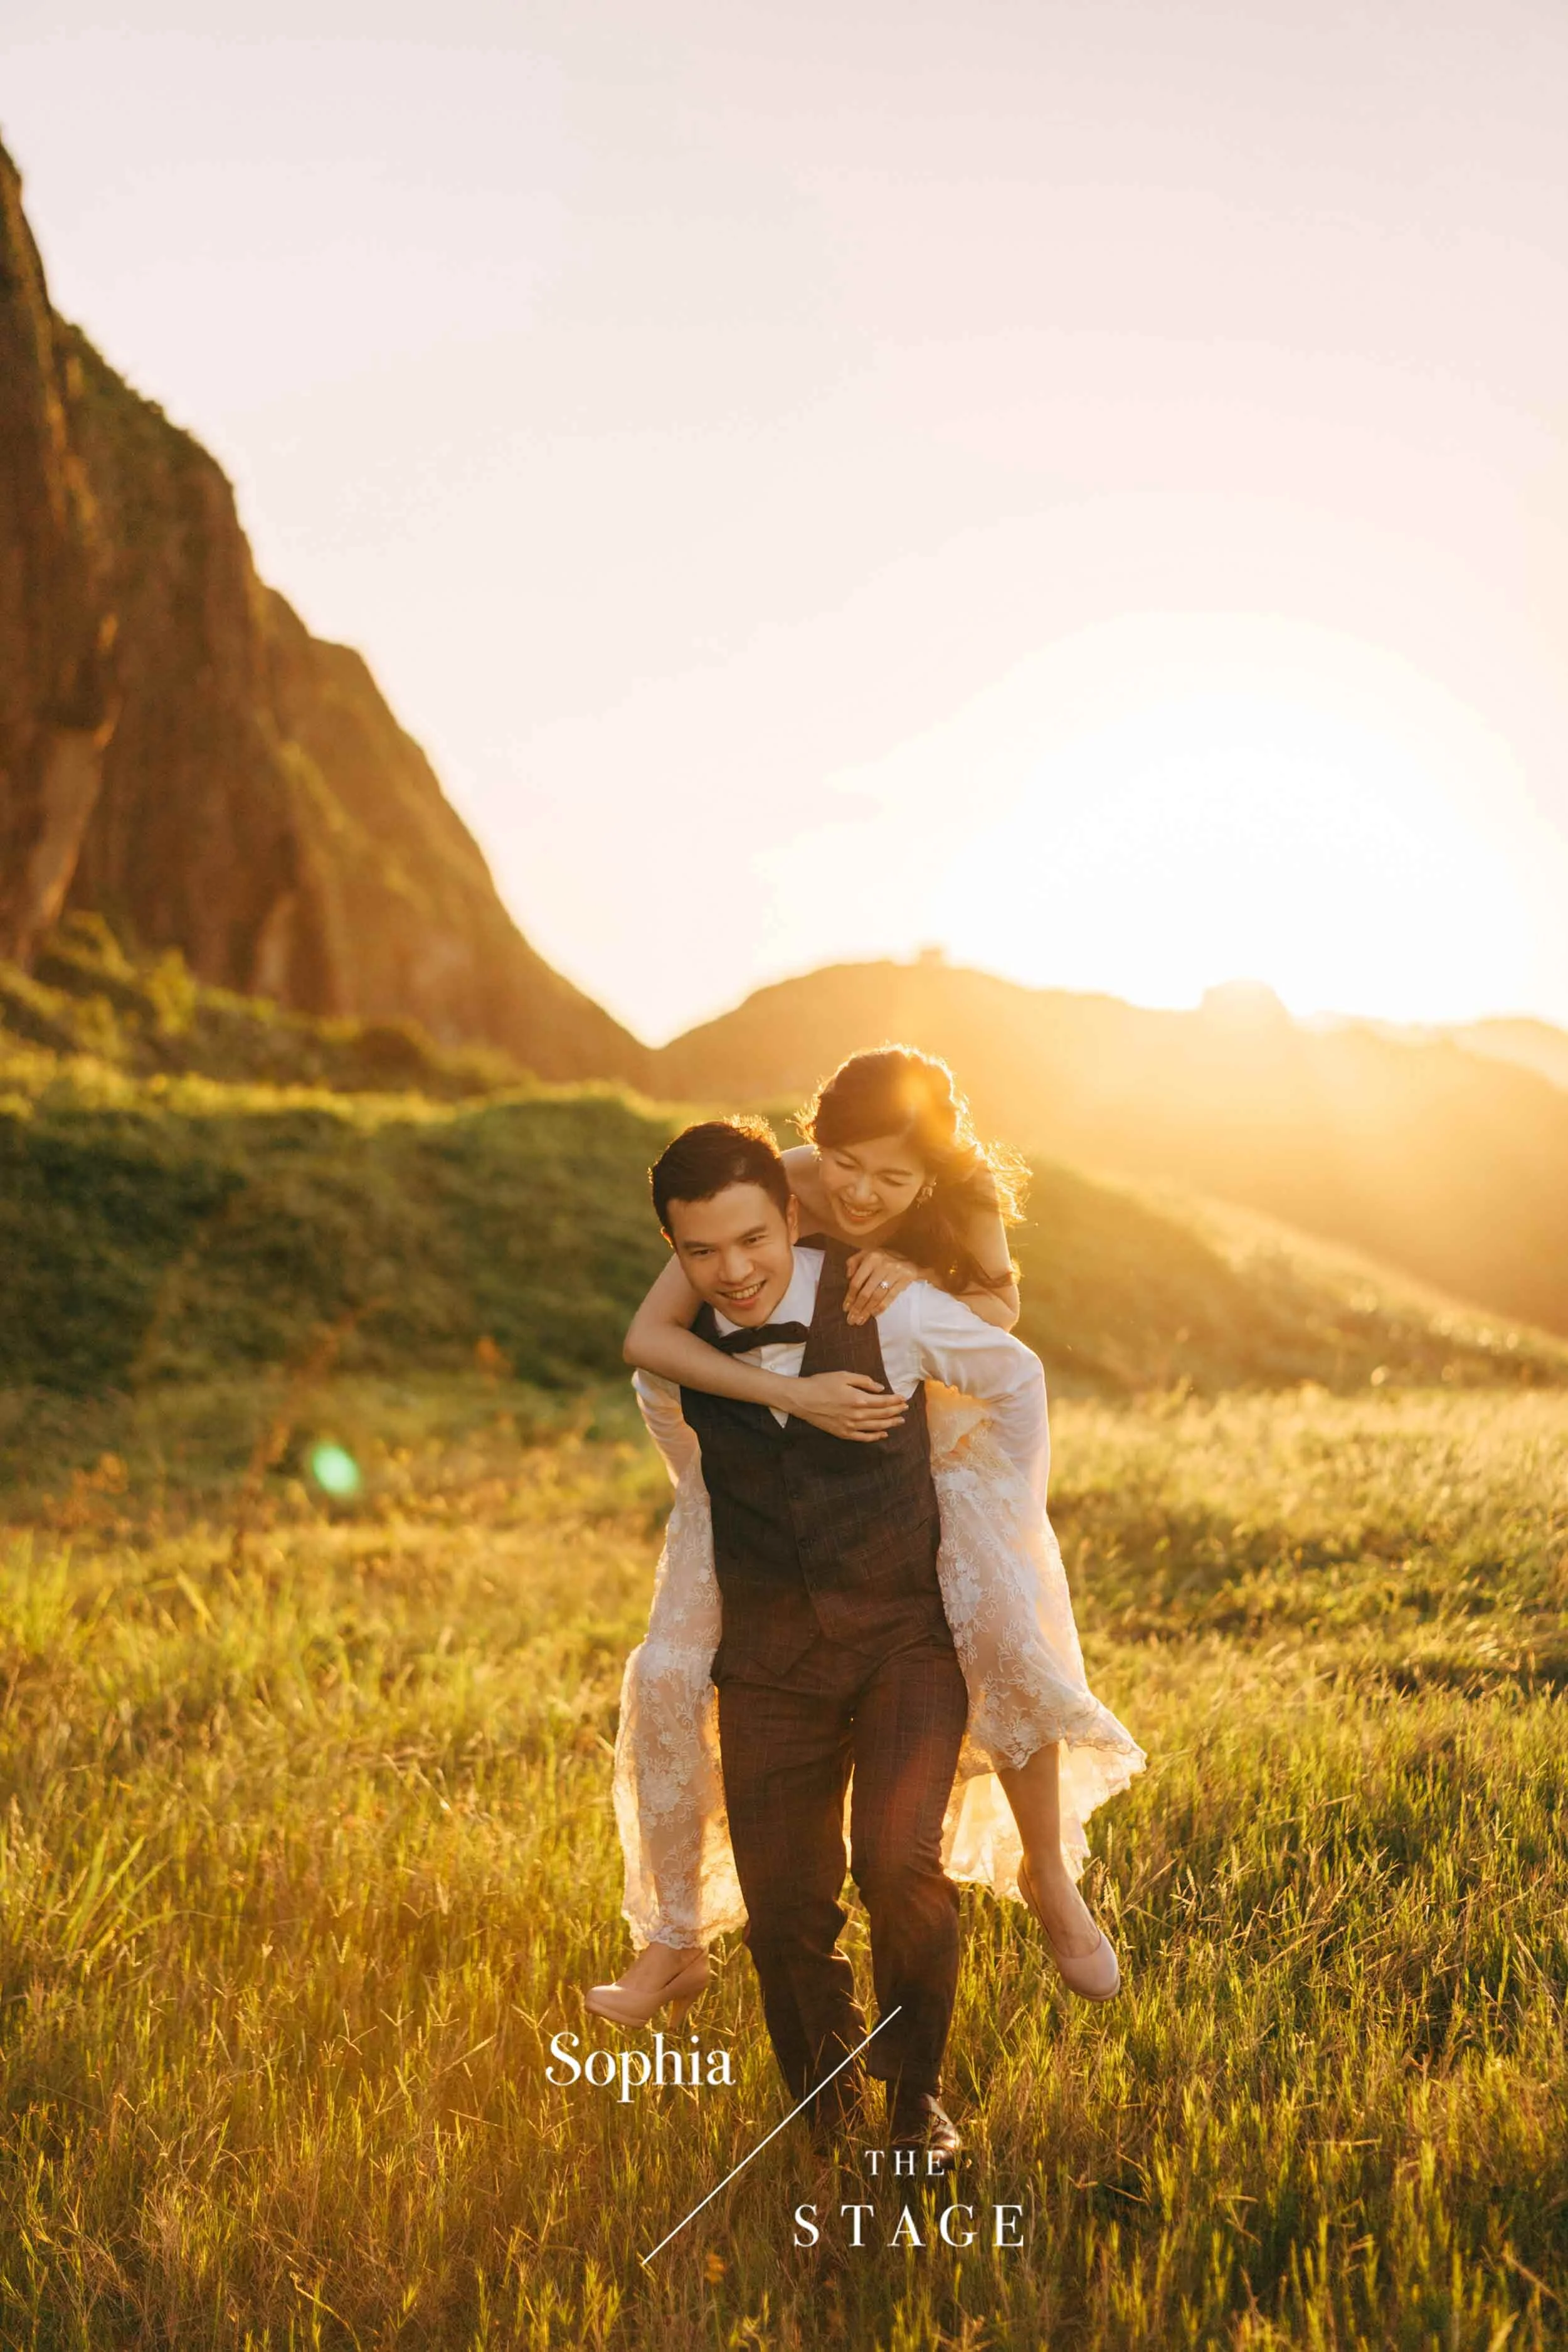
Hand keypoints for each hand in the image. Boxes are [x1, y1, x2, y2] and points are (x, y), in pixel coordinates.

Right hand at [791, 1371, 908, 1441]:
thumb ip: (864, 1381)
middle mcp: (857, 1415)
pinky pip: (863, 1437)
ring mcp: (850, 1426)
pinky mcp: (843, 1433)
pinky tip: (883, 1434)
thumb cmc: (821, 1384)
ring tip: (900, 1421)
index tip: (903, 1398)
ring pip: (876, 1427)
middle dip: (896, 1411)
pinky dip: (875, 1437)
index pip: (883, 1402)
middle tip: (905, 1408)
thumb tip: (880, 1388)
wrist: (802, 1399)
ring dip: (890, 1424)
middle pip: (882, 1414)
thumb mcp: (844, 1376)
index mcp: (858, 1399)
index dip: (895, 1401)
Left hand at [843, 1249, 926, 1326]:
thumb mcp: (867, 1252)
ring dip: (867, 1310)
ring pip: (878, 1296)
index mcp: (871, 1257)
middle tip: (851, 1320)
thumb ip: (854, 1262)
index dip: (850, 1296)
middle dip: (858, 1307)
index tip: (846, 1308)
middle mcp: (883, 1264)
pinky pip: (891, 1296)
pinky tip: (874, 1314)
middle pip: (866, 1291)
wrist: (911, 1254)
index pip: (857, 1281)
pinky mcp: (907, 1278)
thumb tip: (848, 1277)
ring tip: (860, 1320)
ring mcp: (895, 1271)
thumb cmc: (884, 1256)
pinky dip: (882, 1306)